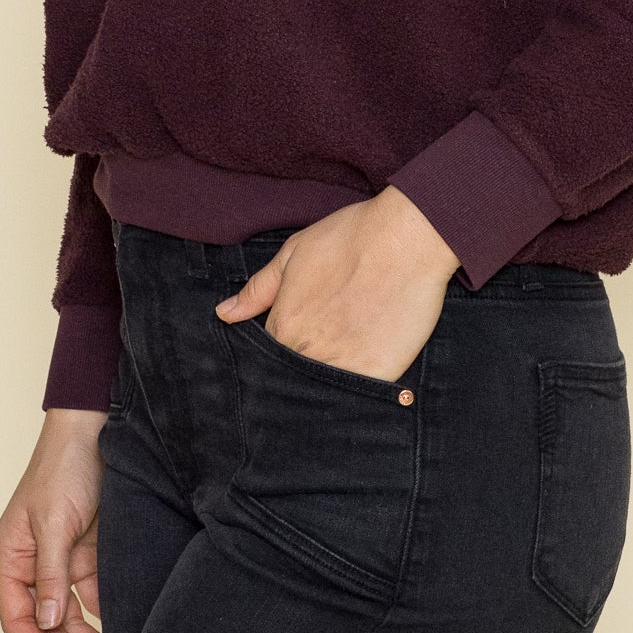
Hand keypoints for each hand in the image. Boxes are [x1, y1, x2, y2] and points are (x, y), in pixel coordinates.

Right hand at [0, 409, 108, 632]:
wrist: (94, 430)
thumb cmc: (61, 468)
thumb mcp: (53, 523)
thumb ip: (51, 575)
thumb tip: (49, 623)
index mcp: (10, 557)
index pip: (18, 618)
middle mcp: (32, 563)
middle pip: (47, 622)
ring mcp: (61, 558)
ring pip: (71, 613)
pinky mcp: (87, 550)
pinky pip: (92, 592)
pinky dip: (103, 614)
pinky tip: (118, 631)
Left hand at [214, 186, 461, 380]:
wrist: (407, 238)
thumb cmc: (351, 237)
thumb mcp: (295, 252)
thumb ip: (258, 289)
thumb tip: (224, 314)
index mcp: (285, 324)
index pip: (269, 355)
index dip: (280, 351)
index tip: (296, 342)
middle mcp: (309, 350)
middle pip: (293, 377)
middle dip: (300, 371)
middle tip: (323, 350)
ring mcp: (344, 365)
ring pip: (324, 390)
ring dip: (327, 382)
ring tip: (343, 359)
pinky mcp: (379, 373)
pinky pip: (360, 395)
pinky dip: (358, 390)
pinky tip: (364, 372)